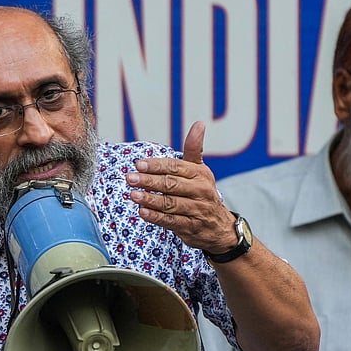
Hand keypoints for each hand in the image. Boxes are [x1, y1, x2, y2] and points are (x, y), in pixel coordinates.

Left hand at [126, 121, 237, 252]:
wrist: (220, 227)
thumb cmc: (203, 193)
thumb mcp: (200, 170)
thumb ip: (194, 149)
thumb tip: (199, 124)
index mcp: (200, 174)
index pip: (175, 167)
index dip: (156, 166)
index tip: (139, 164)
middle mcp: (200, 191)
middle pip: (171, 184)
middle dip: (149, 181)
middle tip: (130, 178)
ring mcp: (196, 210)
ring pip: (170, 203)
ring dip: (150, 199)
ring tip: (133, 195)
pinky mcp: (190, 227)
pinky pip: (171, 221)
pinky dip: (156, 217)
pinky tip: (142, 212)